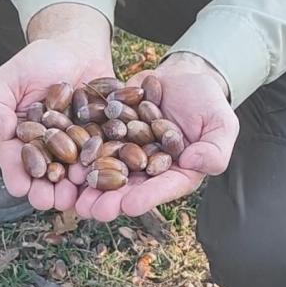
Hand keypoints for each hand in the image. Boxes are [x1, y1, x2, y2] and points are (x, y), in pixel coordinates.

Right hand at [0, 4, 112, 211]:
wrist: (78, 48)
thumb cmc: (39, 60)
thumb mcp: (11, 77)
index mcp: (24, 139)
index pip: (17, 161)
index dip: (17, 176)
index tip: (20, 188)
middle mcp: (51, 149)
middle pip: (47, 176)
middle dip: (47, 191)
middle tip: (49, 201)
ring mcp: (79, 147)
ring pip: (76, 173)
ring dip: (75, 188)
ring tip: (76, 196)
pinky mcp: (104, 140)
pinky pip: (105, 157)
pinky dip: (105, 170)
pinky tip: (106, 179)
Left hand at [74, 53, 238, 220]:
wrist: (184, 76)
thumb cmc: (208, 102)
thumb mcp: (222, 124)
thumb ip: (215, 149)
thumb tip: (194, 163)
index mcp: (178, 173)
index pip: (162, 189)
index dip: (145, 198)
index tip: (128, 206)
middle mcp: (150, 169)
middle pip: (129, 187)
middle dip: (109, 200)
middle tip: (91, 210)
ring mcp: (129, 152)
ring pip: (107, 171)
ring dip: (89, 185)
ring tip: (72, 195)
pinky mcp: (112, 134)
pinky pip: (95, 143)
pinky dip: (80, 153)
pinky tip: (64, 161)